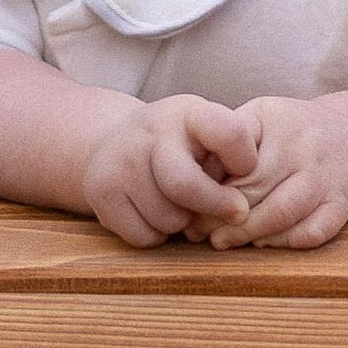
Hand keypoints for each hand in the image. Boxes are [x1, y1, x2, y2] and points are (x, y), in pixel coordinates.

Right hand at [77, 93, 257, 246]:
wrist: (111, 141)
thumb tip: (245, 207)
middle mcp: (150, 131)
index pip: (229, 133)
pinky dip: (157, 236)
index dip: (245, 161)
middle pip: (185, 185)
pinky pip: (144, 236)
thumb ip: (232, 157)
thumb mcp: (206, 132)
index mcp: (187, 112)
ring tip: (181, 205)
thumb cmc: (178, 144)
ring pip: (169, 218)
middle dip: (215, 206)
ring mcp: (121, 161)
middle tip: (234, 212)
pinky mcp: (102, 193)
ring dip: (184, 223)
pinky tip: (155, 214)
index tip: (245, 171)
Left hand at [207, 95, 347, 250]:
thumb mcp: (256, 120)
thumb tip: (188, 184)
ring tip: (223, 240)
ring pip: (284, 212)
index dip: (210, 187)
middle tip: (199, 231)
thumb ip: (224, 147)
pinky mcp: (343, 203)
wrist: (347, 134)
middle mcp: (305, 146)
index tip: (192, 205)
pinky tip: (264, 242)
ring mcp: (327, 176)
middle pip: (257, 188)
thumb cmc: (287, 132)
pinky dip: (285, 242)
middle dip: (223, 215)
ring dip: (249, 233)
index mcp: (275, 120)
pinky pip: (314, 231)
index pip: (237, 157)